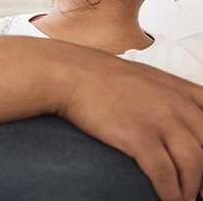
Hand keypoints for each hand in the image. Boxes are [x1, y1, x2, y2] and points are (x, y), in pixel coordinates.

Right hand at [56, 50, 202, 200]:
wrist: (71, 73)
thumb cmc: (102, 77)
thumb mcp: (147, 78)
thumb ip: (170, 96)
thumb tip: (179, 123)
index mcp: (181, 90)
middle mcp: (176, 105)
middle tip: (199, 191)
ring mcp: (159, 120)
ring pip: (194, 166)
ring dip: (190, 189)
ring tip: (183, 199)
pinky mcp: (139, 136)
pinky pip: (165, 174)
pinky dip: (170, 192)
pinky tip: (167, 199)